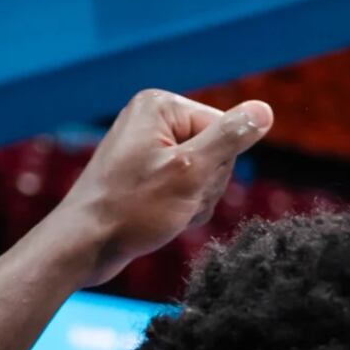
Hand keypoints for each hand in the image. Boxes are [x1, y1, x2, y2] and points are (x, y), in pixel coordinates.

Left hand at [44, 90, 273, 286]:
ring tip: (165, 212)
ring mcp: (148, 147)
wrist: (85, 244)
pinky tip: (162, 218)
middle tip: (174, 202)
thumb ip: (230, 139)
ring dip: (195, 202)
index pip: (225, 129)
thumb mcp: (190, 172)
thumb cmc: (132, 208)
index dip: (216, 167)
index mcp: (161, 106)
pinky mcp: (146, 173)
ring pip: (204, 175)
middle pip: (217, 152)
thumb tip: (264, 111)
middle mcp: (153, 119)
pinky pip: (186, 187)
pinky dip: (182, 208)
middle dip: (205, 186)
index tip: (186, 185)